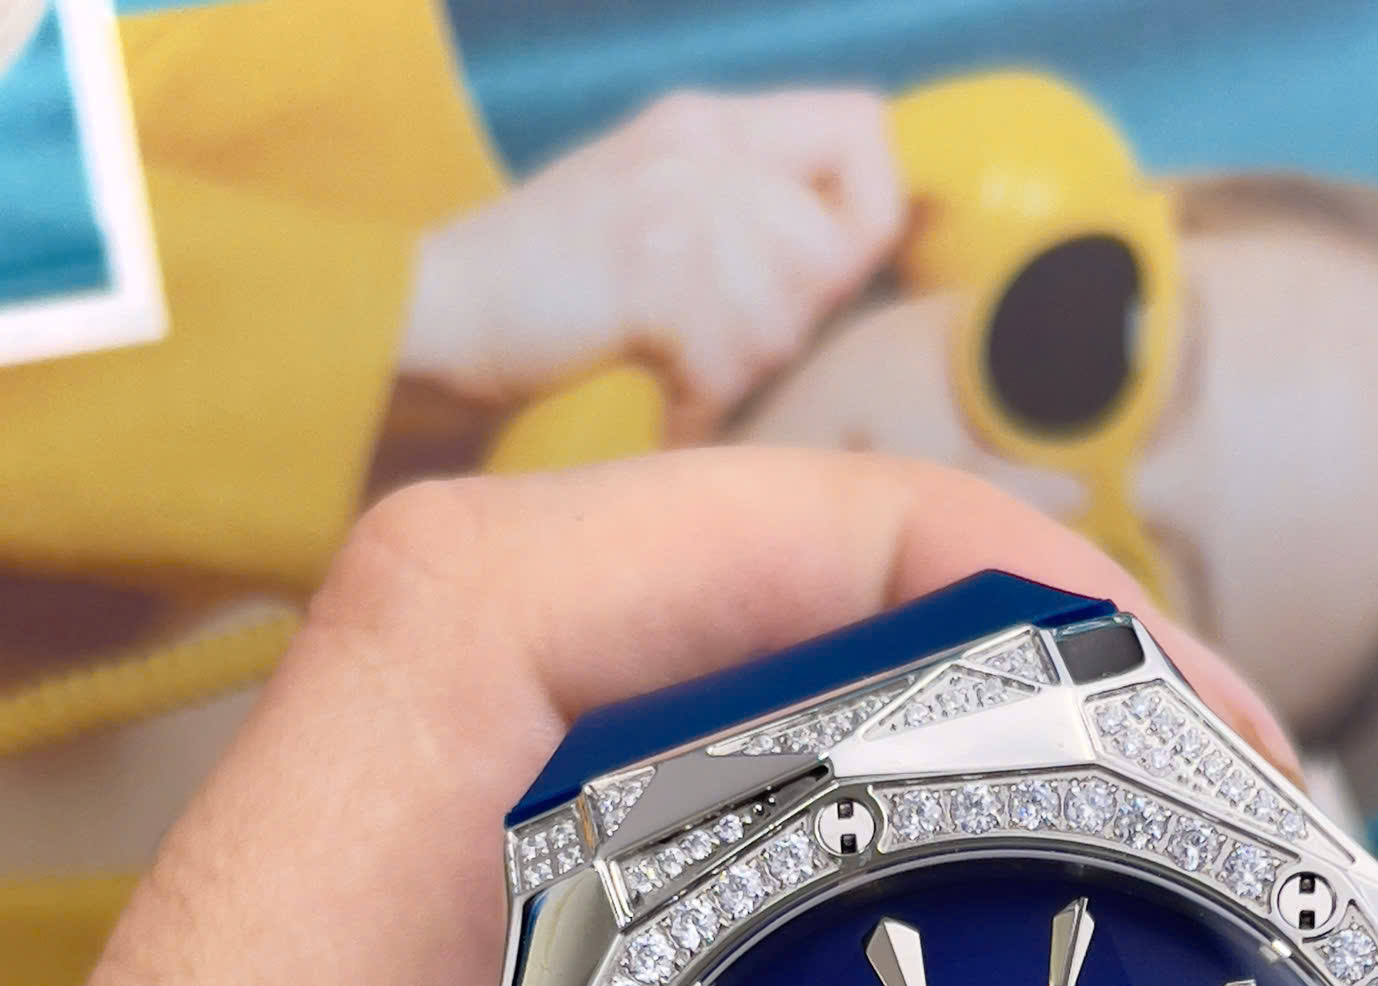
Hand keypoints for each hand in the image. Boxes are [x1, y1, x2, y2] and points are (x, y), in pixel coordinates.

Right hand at [399, 89, 903, 431]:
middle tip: (719, 348)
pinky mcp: (642, 265)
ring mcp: (670, 198)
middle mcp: (701, 143)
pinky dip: (698, 397)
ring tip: (674, 368)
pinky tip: (661, 397)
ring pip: (787, 306)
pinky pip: (728, 349)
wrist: (433, 313)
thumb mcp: (660, 219)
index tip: (827, 279)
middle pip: (835, 241)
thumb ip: (754, 220)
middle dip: (795, 319)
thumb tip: (857, 257)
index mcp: (711, 123)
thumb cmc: (548, 295)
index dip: (870, 215)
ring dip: (740, 365)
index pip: (864, 128)